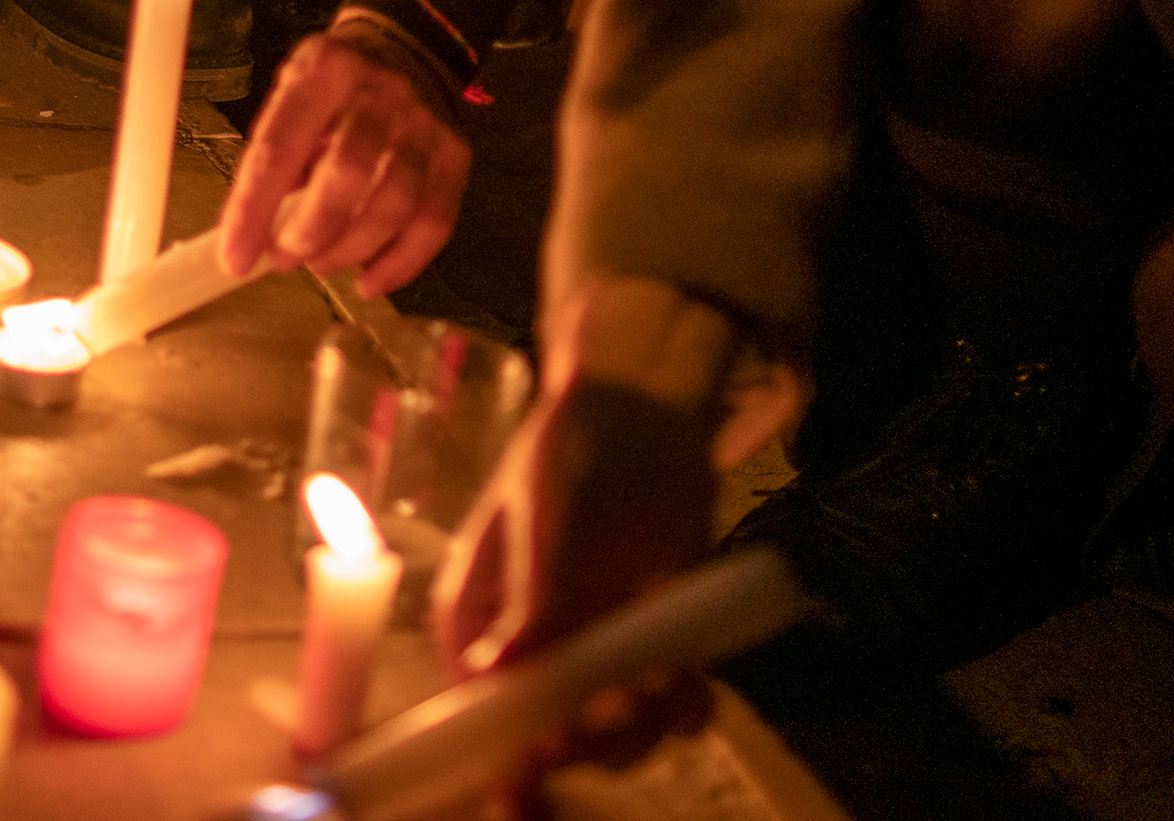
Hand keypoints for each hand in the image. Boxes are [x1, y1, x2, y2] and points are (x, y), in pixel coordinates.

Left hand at [219, 13, 470, 293]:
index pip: (280, 146)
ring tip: (320, 264)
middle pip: (348, 172)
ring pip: (396, 202)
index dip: (254, 209)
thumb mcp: (291, 98)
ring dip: (351, 249)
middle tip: (284, 258)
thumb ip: (276, 156)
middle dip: (311, 230)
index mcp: (323, 72)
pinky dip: (401, 262)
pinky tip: (369, 281)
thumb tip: (254, 232)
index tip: (235, 259)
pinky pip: (434, 221)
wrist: (407, 49)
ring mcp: (423, 124)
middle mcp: (379, 93)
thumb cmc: (333, 89)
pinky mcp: (454, 155)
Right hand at [433, 278, 743, 773]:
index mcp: (477, 626)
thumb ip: (531, 602)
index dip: (504, 752)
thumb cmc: (570, 447)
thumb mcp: (544, 519)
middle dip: (584, 741)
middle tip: (617, 711)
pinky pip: (669, 706)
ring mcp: (596, 655)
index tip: (539, 766)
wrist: (647, 407)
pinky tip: (696, 686)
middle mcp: (532, 654)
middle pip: (548, 739)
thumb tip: (495, 677)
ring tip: (664, 685)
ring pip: (614, 734)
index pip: (477, 712)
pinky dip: (685, 708)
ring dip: (641, 728)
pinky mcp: (653, 646)